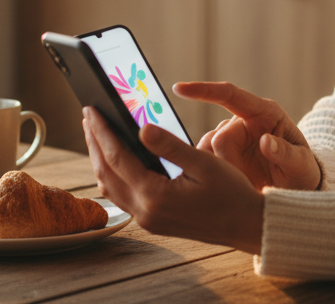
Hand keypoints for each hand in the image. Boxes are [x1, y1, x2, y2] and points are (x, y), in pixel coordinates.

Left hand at [82, 107, 263, 253]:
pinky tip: (115, 161)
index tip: (91, 109)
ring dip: (100, 159)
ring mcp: (147, 220)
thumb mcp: (204, 163)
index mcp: (156, 196)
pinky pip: (121, 196)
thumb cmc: (231, 193)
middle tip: (88, 116)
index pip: (117, 157)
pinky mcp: (152, 221)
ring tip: (97, 134)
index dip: (101, 131)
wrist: (246, 225)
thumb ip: (170, 146)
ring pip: (109, 187)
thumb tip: (141, 128)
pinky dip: (112, 174)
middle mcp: (145, 212)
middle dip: (94, 142)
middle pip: (106, 173)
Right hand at [173, 82, 320, 190]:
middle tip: (249, 181)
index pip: (229, 94)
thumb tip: (266, 141)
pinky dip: (215, 177)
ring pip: (208, 152)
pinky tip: (232, 186)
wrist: (297, 188)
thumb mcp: (301, 164)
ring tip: (248, 185)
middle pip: (218, 137)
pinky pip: (206, 163)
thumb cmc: (303, 171)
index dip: (204, 91)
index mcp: (264, 112)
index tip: (179, 89)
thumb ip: (285, 153)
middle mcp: (243, 122)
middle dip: (229, 163)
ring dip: (223, 173)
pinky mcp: (222, 156)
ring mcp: (231, 139)